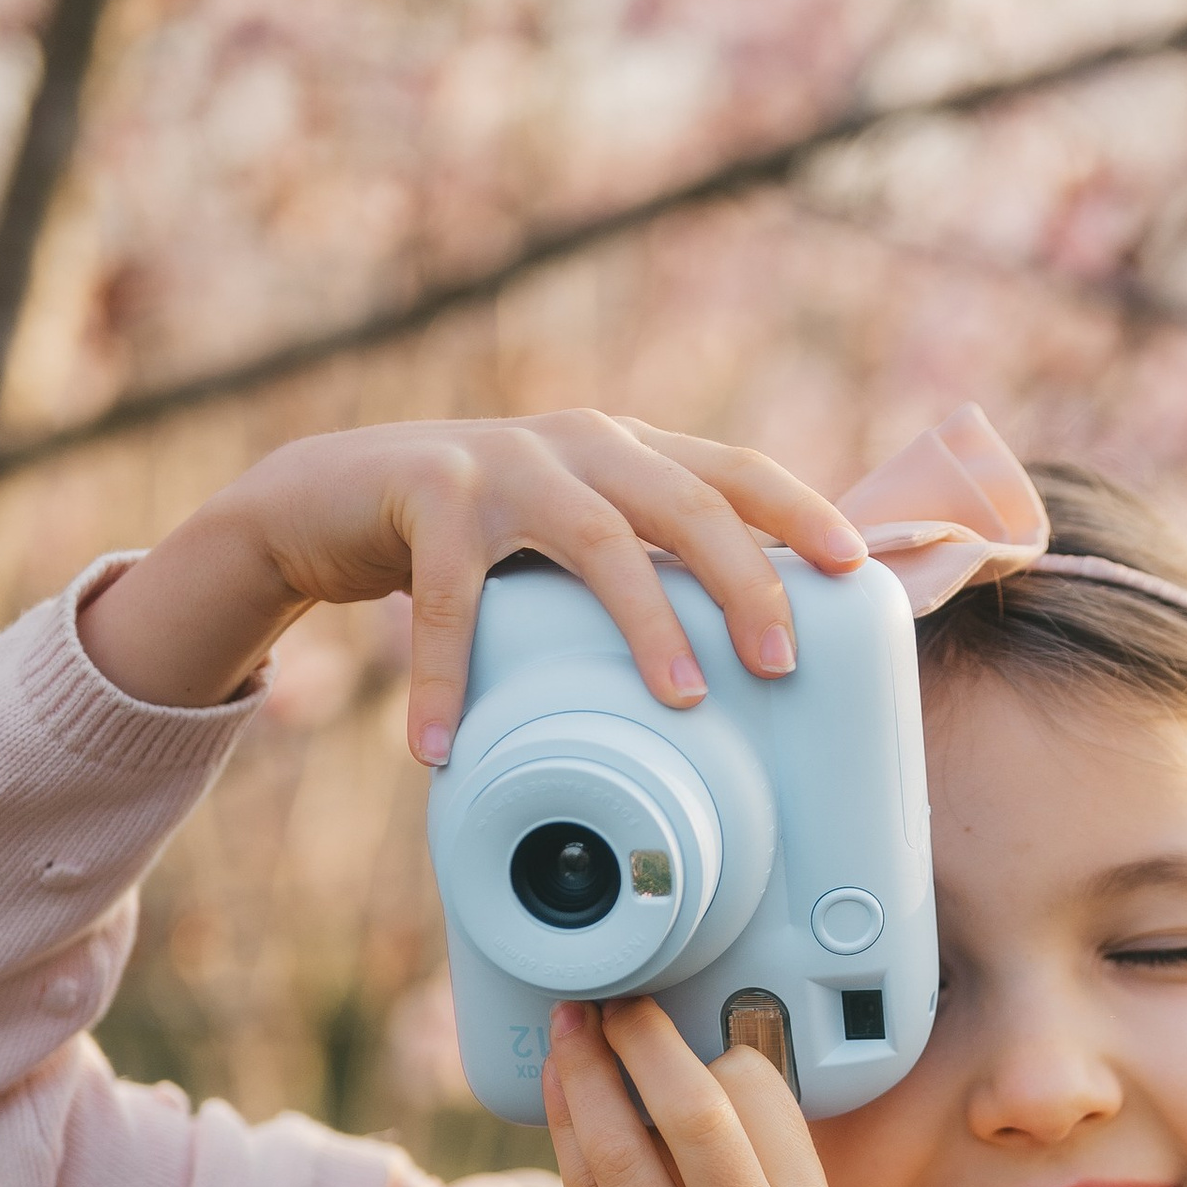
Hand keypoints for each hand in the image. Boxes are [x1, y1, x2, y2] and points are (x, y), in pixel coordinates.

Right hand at [80, 412, 868, 748]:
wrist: (333, 494)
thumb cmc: (475, 535)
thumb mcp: (570, 533)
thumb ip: (641, 562)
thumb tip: (737, 641)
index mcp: (627, 451)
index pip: (735, 470)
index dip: (801, 511)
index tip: (854, 566)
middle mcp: (579, 444)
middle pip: (686, 503)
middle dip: (746, 581)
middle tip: (780, 660)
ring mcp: (503, 463)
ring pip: (596, 540)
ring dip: (645, 623)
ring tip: (678, 698)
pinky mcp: (429, 494)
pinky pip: (452, 598)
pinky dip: (450, 675)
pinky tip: (442, 743)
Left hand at [541, 996, 852, 1186]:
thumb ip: (760, 1183)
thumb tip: (702, 1086)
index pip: (763, 1100)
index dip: (719, 1051)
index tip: (692, 1028)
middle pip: (692, 1107)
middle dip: (646, 1038)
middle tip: (617, 996)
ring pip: (622, 1147)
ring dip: (587, 1074)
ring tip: (571, 1026)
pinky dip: (569, 1137)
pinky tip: (561, 1097)